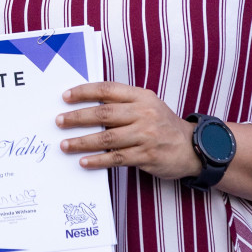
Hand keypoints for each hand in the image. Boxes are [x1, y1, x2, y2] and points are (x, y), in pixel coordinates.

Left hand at [57, 81, 201, 180]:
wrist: (193, 148)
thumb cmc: (163, 125)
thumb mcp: (147, 105)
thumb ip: (122, 103)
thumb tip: (86, 105)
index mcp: (141, 97)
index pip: (108, 90)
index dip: (84, 92)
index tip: (65, 97)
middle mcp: (144, 113)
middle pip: (104, 113)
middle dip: (77, 118)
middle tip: (58, 122)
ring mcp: (146, 135)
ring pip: (107, 138)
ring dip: (82, 142)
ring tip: (65, 144)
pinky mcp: (147, 156)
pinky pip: (116, 158)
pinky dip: (98, 161)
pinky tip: (84, 161)